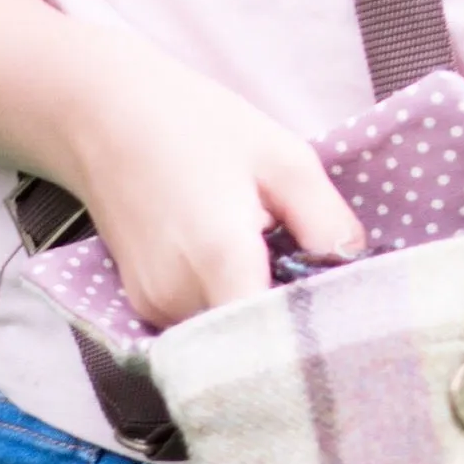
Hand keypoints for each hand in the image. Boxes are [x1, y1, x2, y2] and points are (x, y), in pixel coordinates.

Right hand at [60, 34, 368, 330]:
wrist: (104, 116)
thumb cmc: (199, 127)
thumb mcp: (283, 159)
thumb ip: (327, 221)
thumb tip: (359, 272)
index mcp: (221, 258)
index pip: (274, 343)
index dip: (315, 338)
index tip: (347, 319)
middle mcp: (180, 297)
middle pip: (254, 346)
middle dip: (294, 328)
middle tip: (325, 292)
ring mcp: (155, 307)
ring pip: (228, 341)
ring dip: (260, 318)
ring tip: (280, 270)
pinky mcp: (144, 306)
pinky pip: (202, 327)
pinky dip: (230, 309)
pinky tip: (245, 270)